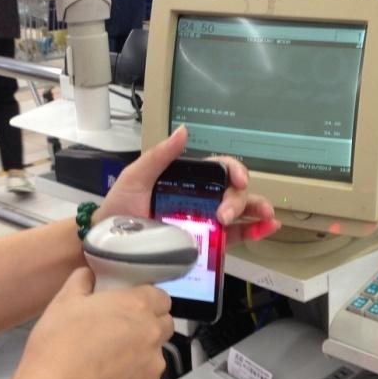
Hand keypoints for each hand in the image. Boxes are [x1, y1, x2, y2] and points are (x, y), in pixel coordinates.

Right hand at [14, 268, 173, 378]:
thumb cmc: (56, 348)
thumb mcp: (62, 302)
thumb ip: (82, 281)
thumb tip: (89, 276)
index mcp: (136, 306)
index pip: (160, 296)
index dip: (145, 300)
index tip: (129, 307)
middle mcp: (152, 335)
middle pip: (163, 325)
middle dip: (147, 326)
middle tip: (118, 333)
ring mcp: (153, 368)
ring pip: (156, 356)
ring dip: (140, 356)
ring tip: (108, 363)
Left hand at [98, 125, 279, 243]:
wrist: (109, 247)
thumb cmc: (118, 211)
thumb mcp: (134, 178)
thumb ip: (159, 156)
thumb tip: (184, 131)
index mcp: (188, 180)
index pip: (219, 170)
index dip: (234, 171)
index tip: (236, 180)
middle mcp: (200, 199)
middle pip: (233, 191)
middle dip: (239, 200)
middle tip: (225, 215)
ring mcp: (205, 222)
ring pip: (241, 212)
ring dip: (257, 210)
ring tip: (266, 217)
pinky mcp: (207, 245)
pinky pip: (235, 237)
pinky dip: (255, 231)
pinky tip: (267, 228)